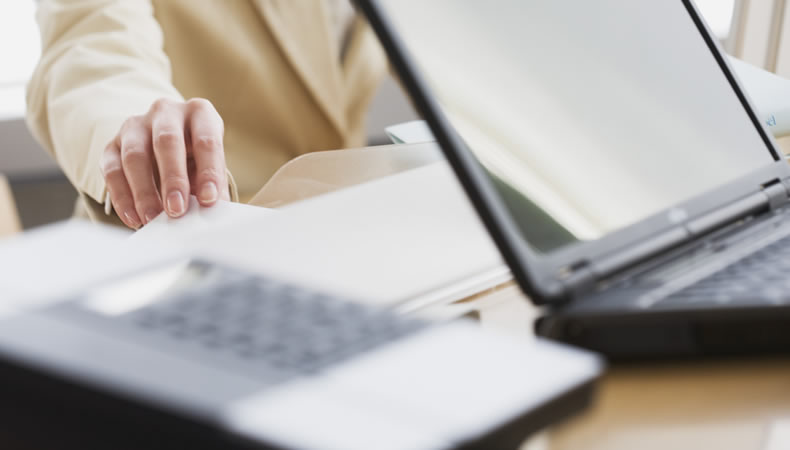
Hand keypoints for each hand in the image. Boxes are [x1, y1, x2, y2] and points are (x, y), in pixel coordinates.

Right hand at [100, 98, 229, 228]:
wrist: (167, 148)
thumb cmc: (196, 158)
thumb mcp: (211, 166)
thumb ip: (214, 186)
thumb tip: (218, 212)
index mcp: (200, 113)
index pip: (206, 140)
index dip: (208, 171)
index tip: (209, 200)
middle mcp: (166, 112)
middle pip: (167, 142)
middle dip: (172, 179)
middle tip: (176, 210)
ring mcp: (136, 125)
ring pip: (135, 156)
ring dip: (144, 192)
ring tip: (152, 219)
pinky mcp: (112, 144)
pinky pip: (112, 170)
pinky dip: (122, 197)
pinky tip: (134, 218)